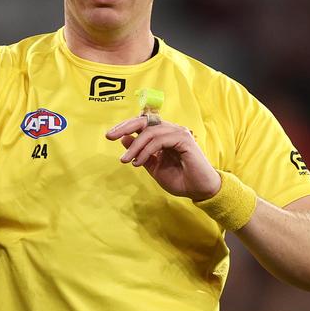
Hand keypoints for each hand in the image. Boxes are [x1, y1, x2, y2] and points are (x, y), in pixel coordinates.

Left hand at [106, 117, 220, 200]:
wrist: (199, 190)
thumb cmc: (180, 179)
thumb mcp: (153, 166)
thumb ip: (140, 152)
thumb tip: (123, 139)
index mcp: (163, 134)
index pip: (142, 123)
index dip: (125, 126)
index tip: (110, 135)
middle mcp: (171, 129)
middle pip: (144, 120)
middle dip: (125, 126)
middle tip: (109, 136)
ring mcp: (178, 132)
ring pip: (150, 131)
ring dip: (135, 146)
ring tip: (126, 160)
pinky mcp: (184, 139)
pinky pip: (159, 140)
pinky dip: (146, 151)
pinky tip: (138, 162)